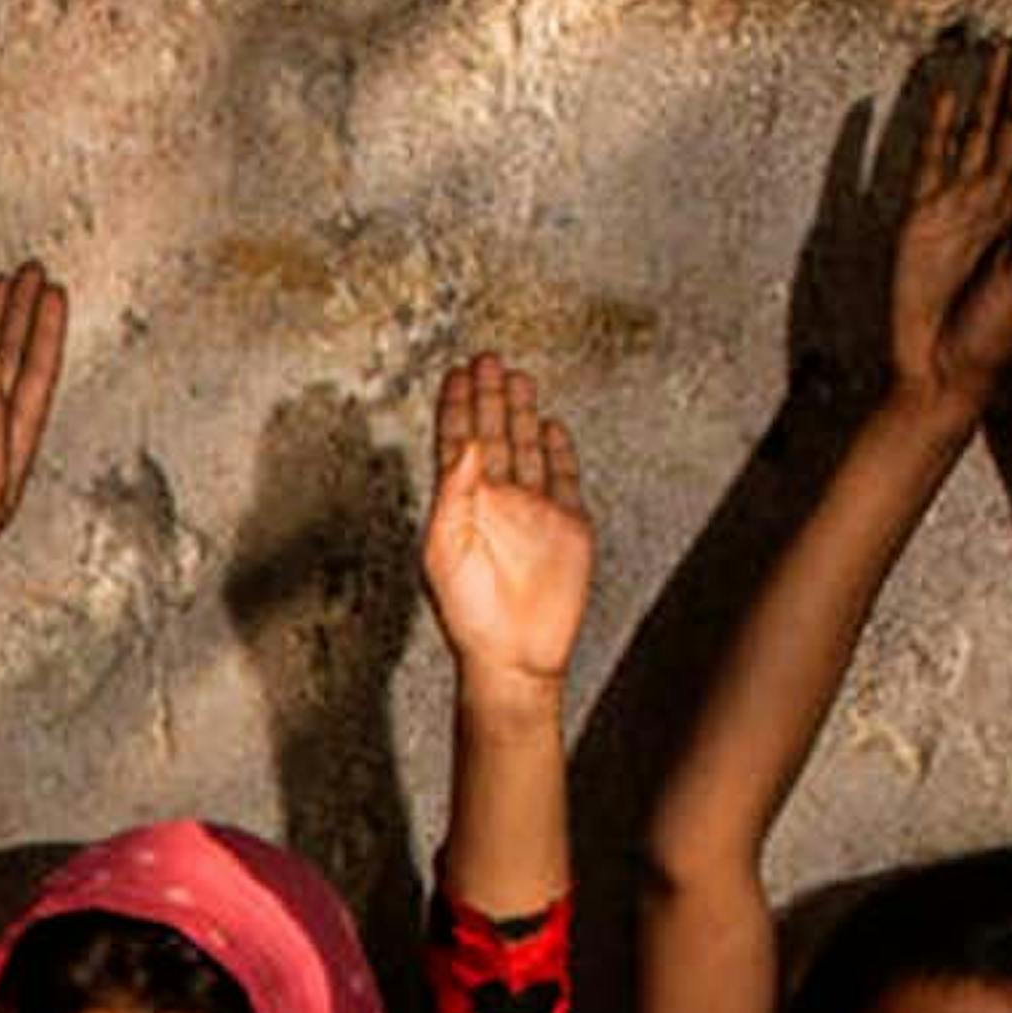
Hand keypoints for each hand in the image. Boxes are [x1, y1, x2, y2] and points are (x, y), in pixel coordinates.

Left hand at [417, 352, 593, 693]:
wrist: (515, 654)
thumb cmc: (468, 613)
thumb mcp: (444, 550)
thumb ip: (453, 495)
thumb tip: (464, 445)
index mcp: (461, 504)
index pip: (457, 441)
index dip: (457, 407)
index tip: (456, 372)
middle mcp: (496, 501)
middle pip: (493, 434)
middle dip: (489, 396)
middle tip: (486, 358)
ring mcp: (533, 510)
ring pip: (526, 447)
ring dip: (520, 412)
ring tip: (516, 376)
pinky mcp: (567, 525)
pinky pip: (563, 477)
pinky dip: (557, 450)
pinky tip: (549, 426)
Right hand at [885, 21, 1011, 421]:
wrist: (941, 374)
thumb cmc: (998, 336)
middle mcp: (1006, 198)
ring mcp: (964, 203)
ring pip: (983, 131)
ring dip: (995, 88)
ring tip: (1006, 44)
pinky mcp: (923, 215)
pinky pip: (934, 159)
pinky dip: (943, 127)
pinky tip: (953, 94)